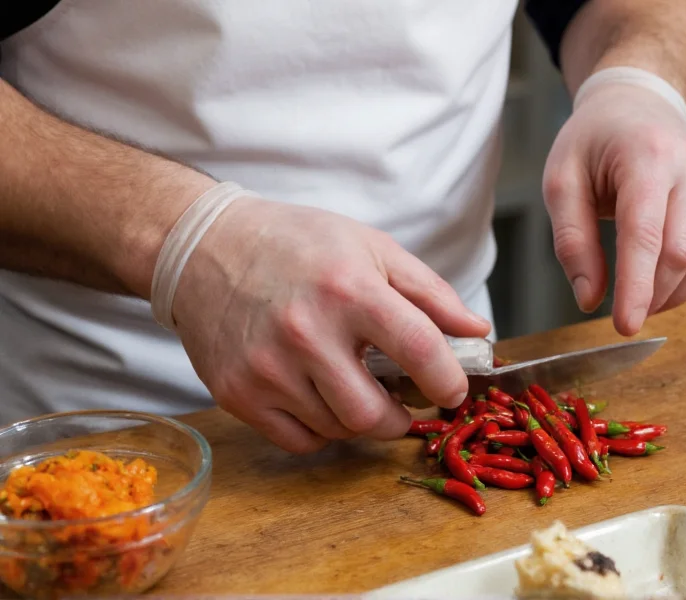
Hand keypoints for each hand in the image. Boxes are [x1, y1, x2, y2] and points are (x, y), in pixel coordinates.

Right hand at [170, 197, 490, 453]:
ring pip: (338, 430)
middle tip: (401, 400)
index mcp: (349, 289)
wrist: (205, 248)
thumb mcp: (371, 248)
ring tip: (352, 383)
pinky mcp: (237, 394)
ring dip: (358, 417)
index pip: (419, 351)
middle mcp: (306, 333)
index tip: (452, 391)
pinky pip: (299, 440)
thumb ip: (430, 292)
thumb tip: (477, 330)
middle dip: (400, 417)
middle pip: (374, 414)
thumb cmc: (297, 244)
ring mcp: (267, 369)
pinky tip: (319, 395)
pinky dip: (321, 428)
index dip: (448, 381)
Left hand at [542, 78, 685, 335]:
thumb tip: (589, 299)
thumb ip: (572, 242)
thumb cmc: (592, 142)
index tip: (624, 326)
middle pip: (681, 253)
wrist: (635, 104)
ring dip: (671, 295)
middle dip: (652, 297)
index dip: (636, 287)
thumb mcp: (561, 182)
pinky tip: (659, 287)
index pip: (645, 234)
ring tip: (639, 303)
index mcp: (646, 156)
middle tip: (623, 319)